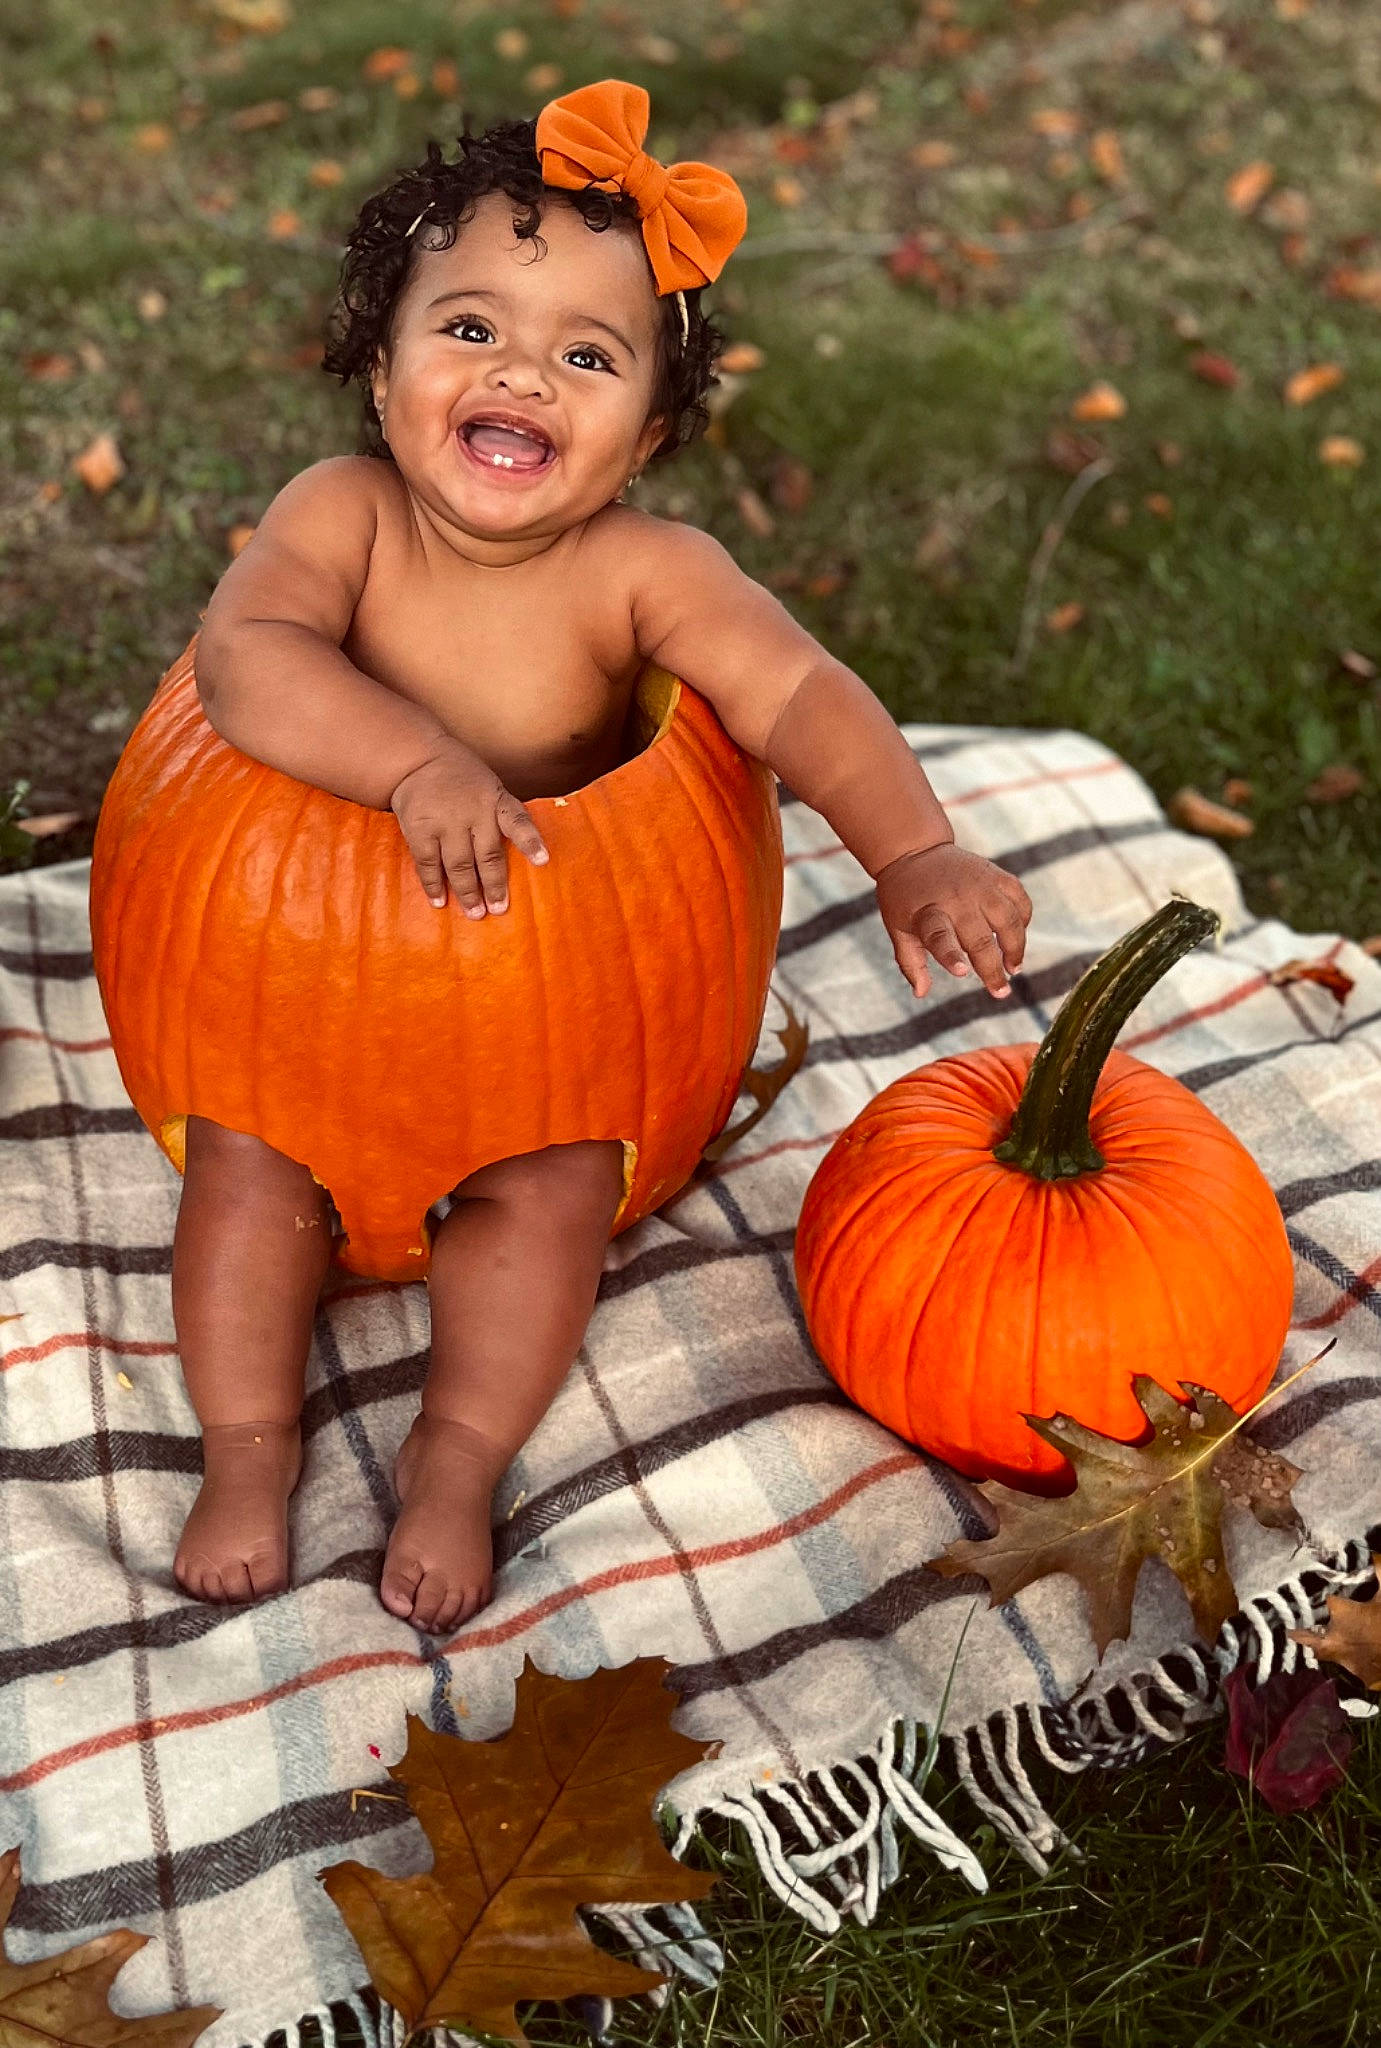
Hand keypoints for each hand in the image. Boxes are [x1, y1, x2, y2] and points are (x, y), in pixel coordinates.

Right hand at [390, 739, 548, 914]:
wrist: (417, 760)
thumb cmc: (462, 780)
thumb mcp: (490, 787)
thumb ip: (502, 816)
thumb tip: (522, 856)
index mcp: (496, 801)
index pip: (518, 821)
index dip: (531, 842)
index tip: (543, 861)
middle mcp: (473, 811)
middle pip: (488, 855)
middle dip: (494, 885)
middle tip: (498, 909)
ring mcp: (445, 822)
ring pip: (460, 865)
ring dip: (468, 892)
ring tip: (475, 913)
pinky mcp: (420, 829)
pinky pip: (429, 863)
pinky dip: (434, 885)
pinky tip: (440, 901)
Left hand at [874, 841, 1031, 999]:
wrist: (914, 851)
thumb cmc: (905, 898)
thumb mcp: (897, 928)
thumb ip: (910, 962)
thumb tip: (921, 994)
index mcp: (927, 912)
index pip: (938, 936)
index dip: (950, 955)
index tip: (962, 972)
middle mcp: (955, 898)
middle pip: (979, 938)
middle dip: (992, 968)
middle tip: (1000, 992)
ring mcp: (979, 884)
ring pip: (1008, 919)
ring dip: (1015, 947)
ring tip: (1014, 967)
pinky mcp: (995, 874)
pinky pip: (1020, 898)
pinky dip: (1024, 919)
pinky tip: (1018, 935)